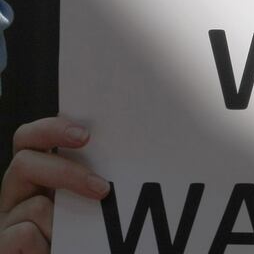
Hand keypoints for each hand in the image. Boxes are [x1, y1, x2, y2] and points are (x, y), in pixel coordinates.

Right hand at [0, 116, 109, 253]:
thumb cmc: (88, 235)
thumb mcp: (91, 200)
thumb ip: (93, 178)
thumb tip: (124, 153)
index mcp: (38, 173)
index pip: (34, 138)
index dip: (53, 129)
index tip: (86, 135)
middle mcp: (17, 192)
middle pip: (24, 162)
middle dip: (66, 173)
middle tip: (101, 188)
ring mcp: (7, 219)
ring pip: (34, 206)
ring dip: (61, 225)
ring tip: (72, 240)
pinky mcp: (2, 244)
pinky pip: (25, 234)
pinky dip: (44, 246)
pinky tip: (50, 251)